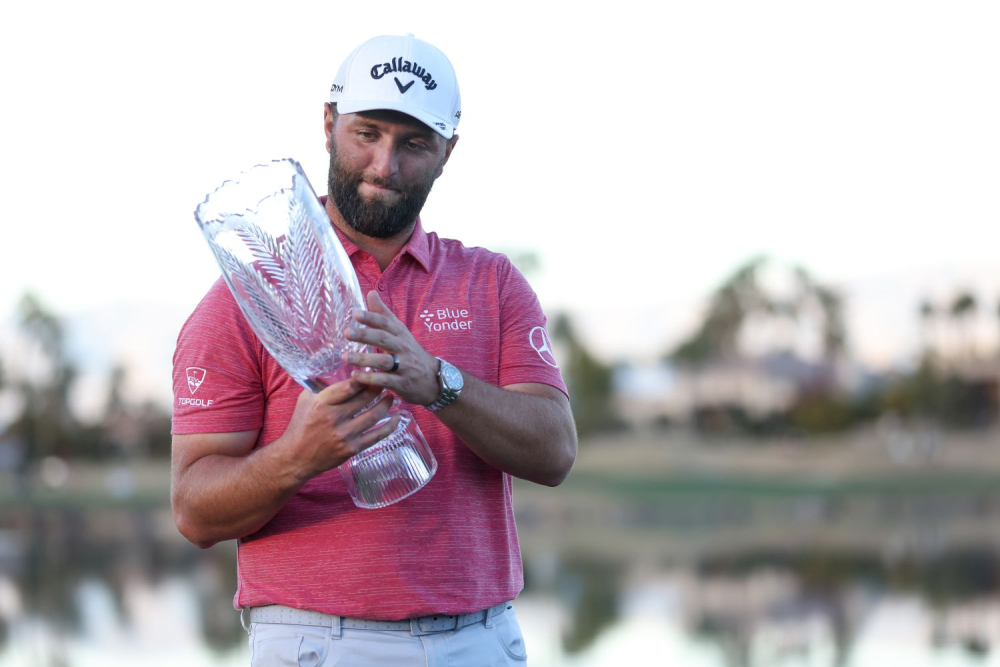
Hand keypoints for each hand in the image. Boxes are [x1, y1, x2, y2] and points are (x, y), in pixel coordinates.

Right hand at [282, 378, 397, 479]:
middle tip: (385, 380)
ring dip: (386, 403)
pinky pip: (377, 436)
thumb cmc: (301, 425)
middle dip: (378, 387)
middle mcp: (334, 419)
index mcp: (321, 404)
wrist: (296, 457)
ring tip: (391, 396)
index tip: (371, 371)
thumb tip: (339, 372)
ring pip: (374, 415)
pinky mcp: (352, 449)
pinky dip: (390, 426)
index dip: (364, 377)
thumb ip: (322, 386)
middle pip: (365, 398)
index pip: (349, 386)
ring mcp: (344, 435)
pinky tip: (396, 417)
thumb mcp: (306, 400)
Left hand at [343, 290, 440, 406]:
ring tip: (345, 357)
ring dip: (364, 359)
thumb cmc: (410, 352)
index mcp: (400, 334)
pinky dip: (370, 378)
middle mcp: (403, 348)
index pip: (386, 323)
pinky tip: (356, 376)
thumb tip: (370, 293)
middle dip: (365, 335)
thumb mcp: (400, 332)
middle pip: (384, 339)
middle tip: (347, 332)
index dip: (372, 318)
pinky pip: (385, 380)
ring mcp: (403, 366)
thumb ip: (383, 314)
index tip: (356, 313)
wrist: (433, 378)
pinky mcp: (402, 383)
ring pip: (384, 360)